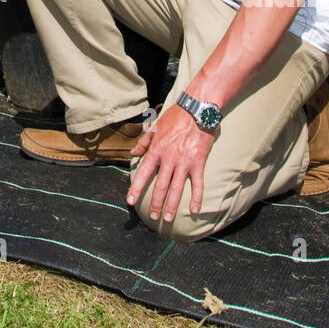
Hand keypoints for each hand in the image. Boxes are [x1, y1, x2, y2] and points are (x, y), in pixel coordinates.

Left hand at [126, 103, 214, 222]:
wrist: (197, 109)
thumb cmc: (175, 117)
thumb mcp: (156, 127)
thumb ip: (144, 142)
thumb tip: (133, 153)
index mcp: (156, 149)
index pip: (143, 172)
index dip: (136, 188)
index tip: (131, 201)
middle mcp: (168, 158)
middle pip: (160, 185)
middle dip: (155, 203)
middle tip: (153, 217)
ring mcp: (184, 161)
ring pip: (176, 188)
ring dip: (171, 205)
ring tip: (167, 218)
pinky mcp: (198, 162)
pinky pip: (197, 183)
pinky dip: (196, 198)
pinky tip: (194, 210)